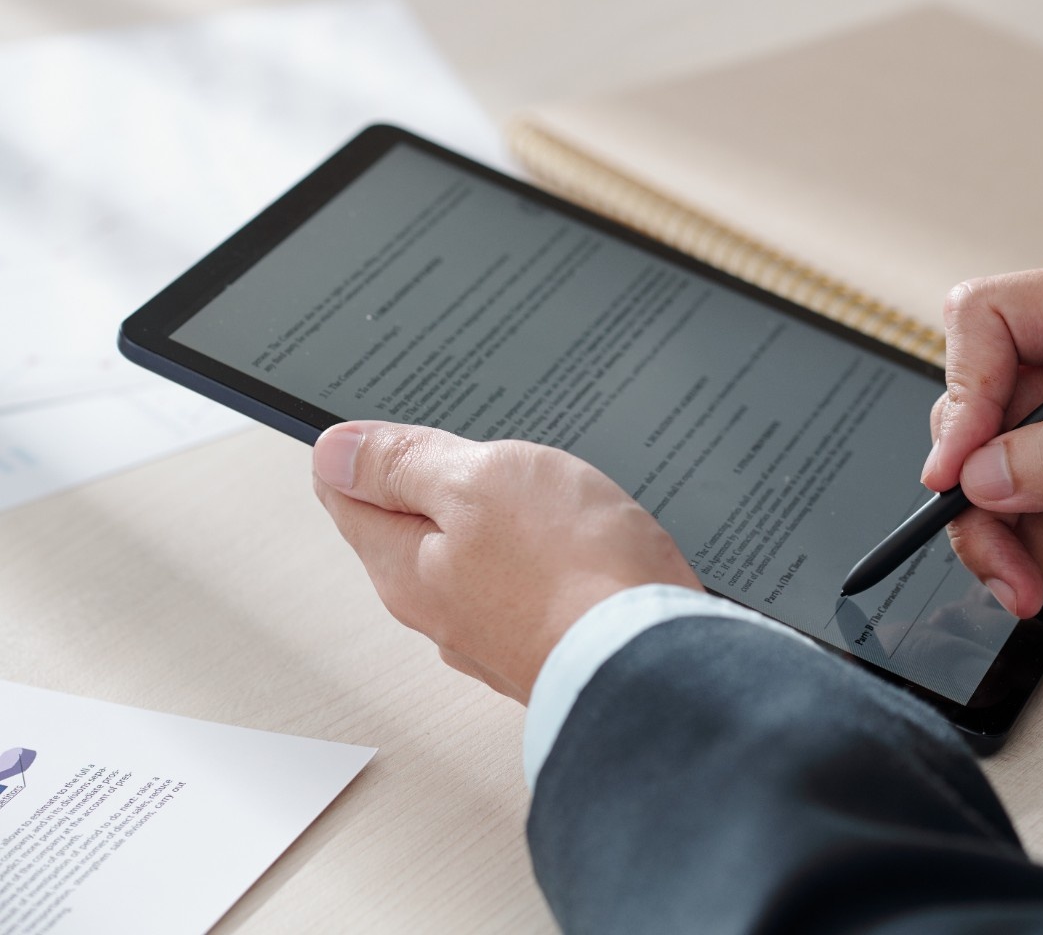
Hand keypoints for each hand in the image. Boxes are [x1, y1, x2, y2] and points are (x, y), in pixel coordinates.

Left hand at [312, 421, 698, 702]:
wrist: (660, 660)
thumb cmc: (574, 571)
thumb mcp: (477, 480)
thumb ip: (403, 463)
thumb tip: (334, 450)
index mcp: (404, 567)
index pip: (345, 494)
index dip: (367, 449)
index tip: (398, 429)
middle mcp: (440, 611)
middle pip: (417, 527)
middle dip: (445, 483)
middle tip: (484, 451)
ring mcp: (497, 635)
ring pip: (481, 555)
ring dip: (505, 519)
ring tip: (544, 494)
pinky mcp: (550, 643)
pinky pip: (532, 584)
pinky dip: (548, 556)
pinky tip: (580, 541)